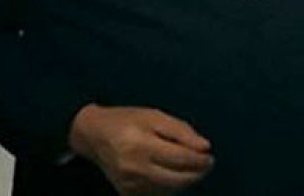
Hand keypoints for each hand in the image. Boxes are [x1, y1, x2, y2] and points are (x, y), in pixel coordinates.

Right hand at [69, 104, 213, 194]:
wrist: (93, 135)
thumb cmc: (126, 120)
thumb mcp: (154, 115)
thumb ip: (181, 131)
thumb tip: (205, 147)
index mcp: (141, 144)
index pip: (180, 159)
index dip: (200, 160)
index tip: (210, 156)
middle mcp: (134, 168)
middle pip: (177, 179)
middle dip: (197, 173)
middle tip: (206, 164)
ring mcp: (129, 184)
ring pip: (169, 190)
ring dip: (184, 180)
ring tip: (188, 166)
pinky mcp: (126, 194)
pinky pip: (157, 194)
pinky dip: (169, 186)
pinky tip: (171, 173)